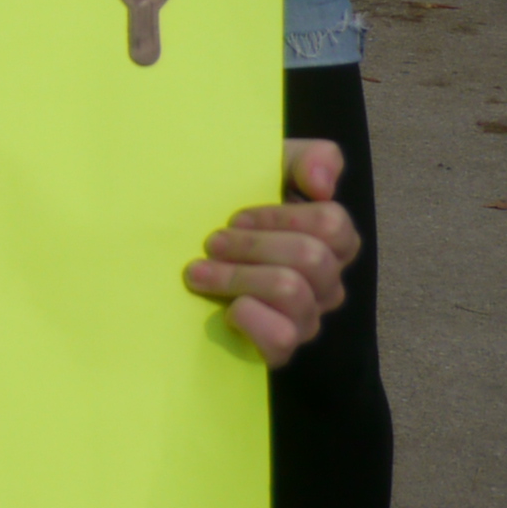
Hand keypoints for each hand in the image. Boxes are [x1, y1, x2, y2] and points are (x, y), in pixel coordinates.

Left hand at [190, 138, 360, 365]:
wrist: (174, 251)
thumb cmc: (225, 206)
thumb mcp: (263, 168)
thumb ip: (307, 158)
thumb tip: (322, 184)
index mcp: (328, 240)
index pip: (332, 225)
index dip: (281, 216)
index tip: (235, 216)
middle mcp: (325, 282)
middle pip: (312, 259)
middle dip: (251, 246)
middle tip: (211, 243)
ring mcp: (305, 318)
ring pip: (294, 295)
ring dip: (237, 278)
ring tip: (198, 272)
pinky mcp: (279, 349)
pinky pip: (283, 338)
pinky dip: (250, 320)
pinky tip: (224, 309)